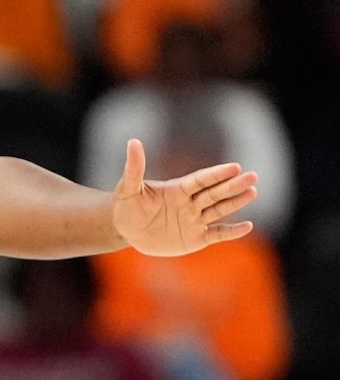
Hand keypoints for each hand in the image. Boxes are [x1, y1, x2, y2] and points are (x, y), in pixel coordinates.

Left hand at [110, 139, 256, 256]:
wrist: (125, 229)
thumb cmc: (126, 205)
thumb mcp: (128, 187)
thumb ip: (135, 167)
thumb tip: (133, 142)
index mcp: (177, 189)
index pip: (201, 180)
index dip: (217, 174)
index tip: (235, 167)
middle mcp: (190, 203)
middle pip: (215, 193)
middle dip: (233, 186)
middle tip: (253, 176)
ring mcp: (194, 220)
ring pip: (219, 210)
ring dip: (236, 202)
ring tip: (253, 191)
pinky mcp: (195, 238)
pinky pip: (216, 234)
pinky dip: (232, 232)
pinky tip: (248, 226)